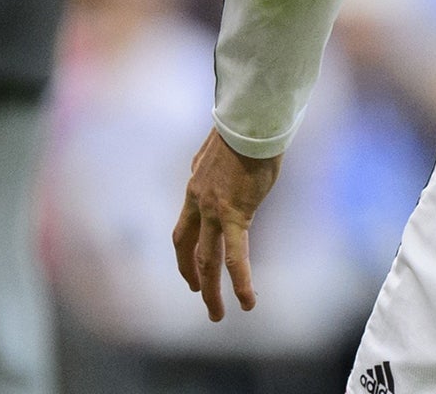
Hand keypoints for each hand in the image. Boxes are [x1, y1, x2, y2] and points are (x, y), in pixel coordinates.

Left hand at [173, 129, 281, 320]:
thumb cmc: (244, 128)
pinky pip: (236, 257)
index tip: (192, 268)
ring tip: (218, 314)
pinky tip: (248, 302)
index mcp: (195, 187)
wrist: (251, 120)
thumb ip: (213, 166)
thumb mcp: (219, 149)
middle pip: (187, 248)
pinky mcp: (236, 215)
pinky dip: (241, 282)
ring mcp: (214, 211)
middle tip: (199, 296)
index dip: (185, 253)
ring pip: (207, 261)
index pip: (184, 228)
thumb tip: (211, 165)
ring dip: (211, 291)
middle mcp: (198, 202)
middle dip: (192, 275)